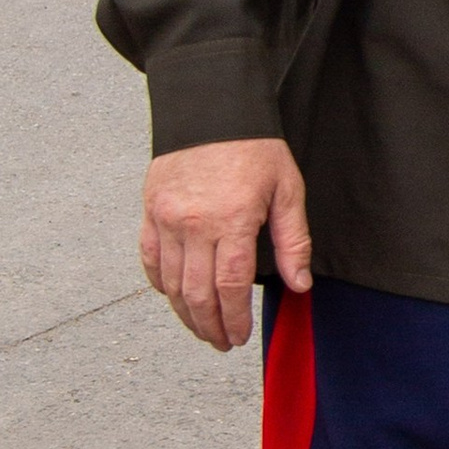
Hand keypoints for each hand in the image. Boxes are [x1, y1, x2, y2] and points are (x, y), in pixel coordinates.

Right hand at [140, 136, 311, 350]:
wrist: (212, 106)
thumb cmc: (255, 147)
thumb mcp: (287, 189)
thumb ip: (293, 241)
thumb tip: (298, 284)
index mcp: (231, 220)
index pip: (229, 287)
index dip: (233, 319)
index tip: (238, 336)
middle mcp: (193, 224)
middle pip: (196, 293)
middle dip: (209, 325)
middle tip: (221, 342)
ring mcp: (166, 217)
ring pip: (170, 283)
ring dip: (185, 313)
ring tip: (201, 327)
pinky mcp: (150, 209)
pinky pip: (150, 258)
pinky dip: (160, 284)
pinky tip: (174, 297)